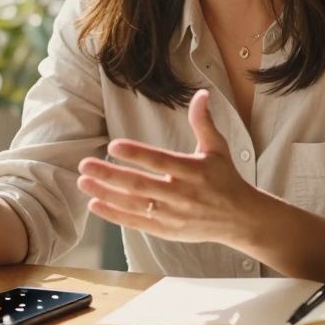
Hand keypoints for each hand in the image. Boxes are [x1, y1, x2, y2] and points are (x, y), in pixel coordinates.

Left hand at [77, 90, 259, 245]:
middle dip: (110, 175)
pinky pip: (137, 223)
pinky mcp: (168, 230)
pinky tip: (95, 204)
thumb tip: (201, 93)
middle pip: (141, 185)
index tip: (113, 146)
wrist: (240, 219)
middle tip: (84, 164)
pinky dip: (115, 215)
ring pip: (134, 205)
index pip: (160, 162)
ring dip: (106, 194)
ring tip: (83, 182)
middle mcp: (182, 194)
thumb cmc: (226, 178)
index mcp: (193, 171)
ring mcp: (173, 215)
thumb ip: (204, 122)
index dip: (137, 154)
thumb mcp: (217, 148)